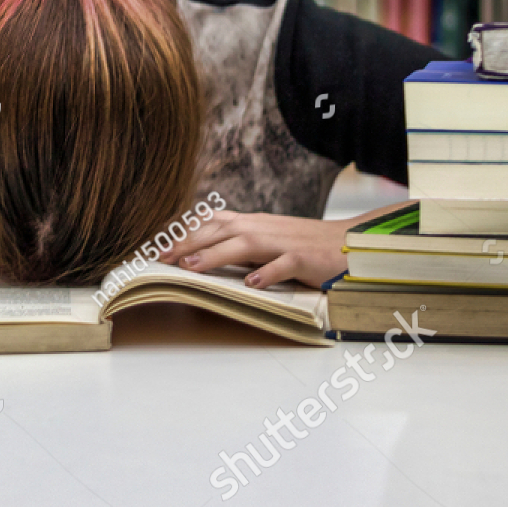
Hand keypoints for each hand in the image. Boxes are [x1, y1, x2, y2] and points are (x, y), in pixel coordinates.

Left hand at [158, 207, 388, 289]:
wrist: (348, 243)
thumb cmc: (303, 244)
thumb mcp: (266, 239)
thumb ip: (238, 243)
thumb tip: (201, 254)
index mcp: (252, 223)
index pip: (211, 222)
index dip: (184, 233)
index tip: (158, 246)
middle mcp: (263, 227)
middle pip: (219, 230)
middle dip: (188, 243)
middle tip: (161, 258)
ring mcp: (283, 242)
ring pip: (244, 244)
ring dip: (215, 255)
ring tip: (191, 267)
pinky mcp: (303, 258)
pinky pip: (283, 264)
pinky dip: (267, 273)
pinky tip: (251, 284)